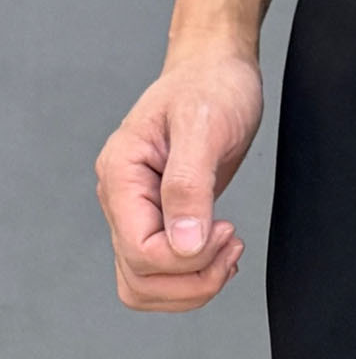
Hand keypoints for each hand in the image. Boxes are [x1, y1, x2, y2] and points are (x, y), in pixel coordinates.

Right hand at [95, 46, 264, 311]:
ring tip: (229, 251)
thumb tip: (184, 243)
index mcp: (121, 175)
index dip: (188, 258)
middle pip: (140, 279)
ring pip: (145, 287)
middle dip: (194, 279)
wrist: (216, 71)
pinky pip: (162, 274)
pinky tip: (221, 253)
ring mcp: (137, 214)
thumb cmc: (210, 87)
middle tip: (231, 244)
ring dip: (193, 287)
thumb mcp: (203, 127)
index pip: (141, 252)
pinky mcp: (158, 222)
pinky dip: (193, 279)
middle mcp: (121, 199)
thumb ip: (189, 186)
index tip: (225, 229)